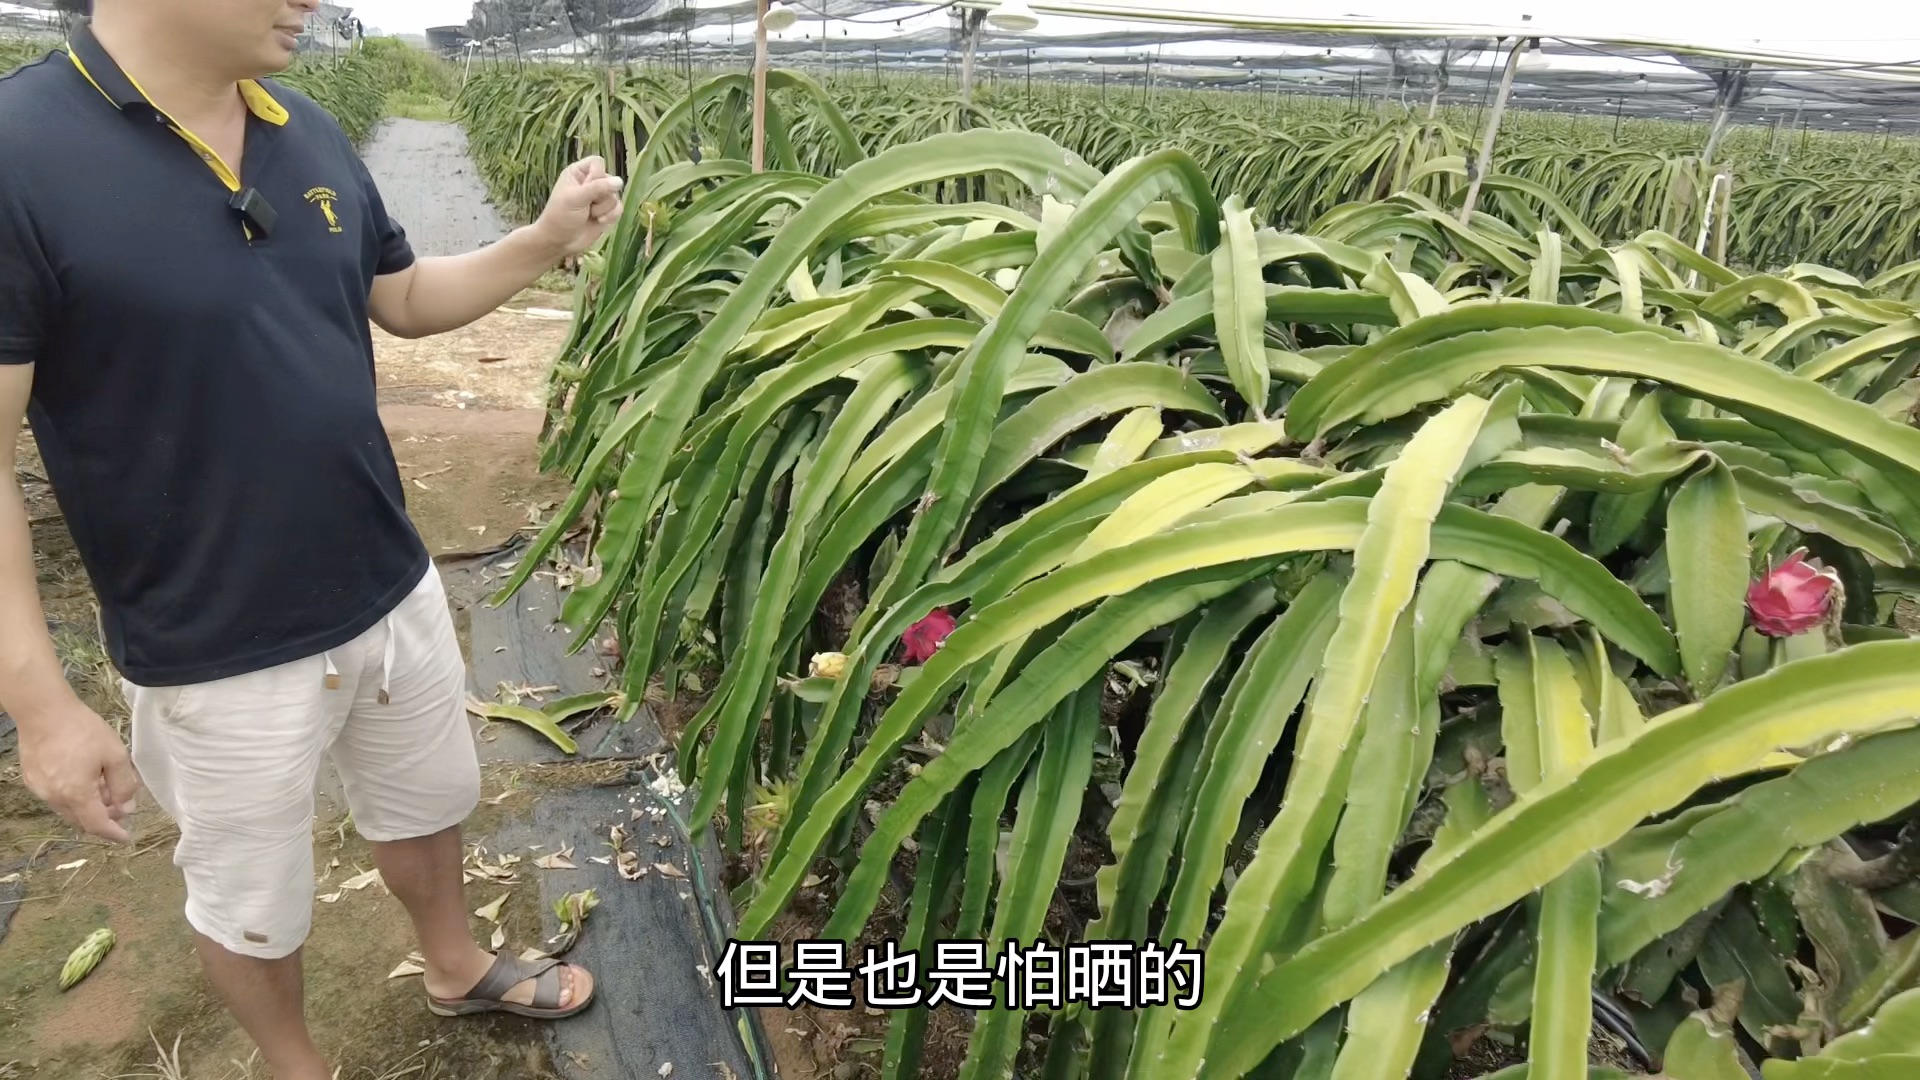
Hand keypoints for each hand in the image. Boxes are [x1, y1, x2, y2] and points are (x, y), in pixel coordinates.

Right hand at [18, 701, 139, 842]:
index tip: (126, 838)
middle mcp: (54, 797)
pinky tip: (85, 780)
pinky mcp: (32, 779)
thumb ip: (123, 785)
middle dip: (103, 818)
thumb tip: (126, 807)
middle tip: (120, 807)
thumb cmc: (82, 730)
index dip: (113, 834)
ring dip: (88, 807)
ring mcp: (40, 789)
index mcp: (76, 794)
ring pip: (68, 809)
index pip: (96, 825)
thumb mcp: (114, 754)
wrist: (43, 711)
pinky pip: (56, 797)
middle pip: (81, 820)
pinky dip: (73, 796)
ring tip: (105, 789)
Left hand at [531, 156, 624, 259]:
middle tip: (587, 205)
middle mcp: (590, 182)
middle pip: (610, 180)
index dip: (598, 175)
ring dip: (603, 208)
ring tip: (590, 215)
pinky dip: (611, 216)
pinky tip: (599, 221)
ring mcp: (599, 198)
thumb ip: (598, 188)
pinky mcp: (606, 211)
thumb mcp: (576, 198)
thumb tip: (620, 181)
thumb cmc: (561, 216)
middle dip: (601, 196)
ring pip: (615, 196)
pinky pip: (619, 208)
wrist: (559, 242)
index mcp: (578, 173)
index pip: (598, 163)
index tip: (589, 187)